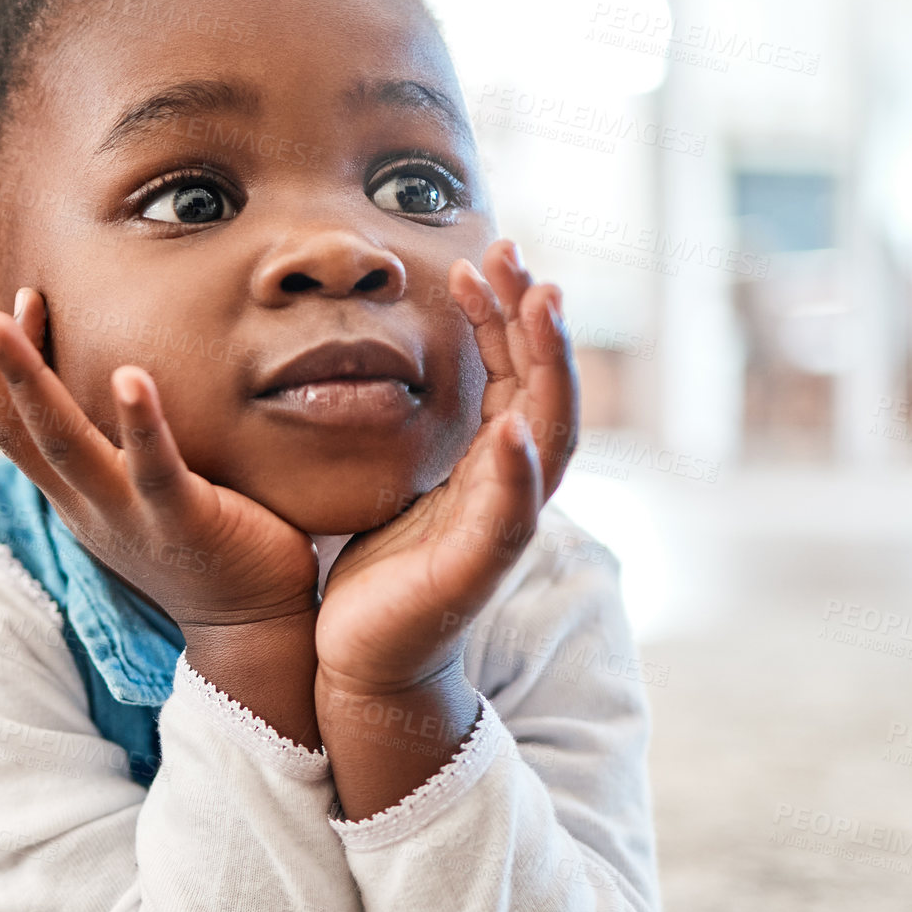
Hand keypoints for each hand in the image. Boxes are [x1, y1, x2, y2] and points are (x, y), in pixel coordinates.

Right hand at [0, 284, 319, 634]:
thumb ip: (123, 444)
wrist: (254, 627)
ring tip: (9, 313)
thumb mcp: (146, 492)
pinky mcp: (186, 522)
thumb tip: (118, 375)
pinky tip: (129, 375)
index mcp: (78, 495)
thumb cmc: (212, 545)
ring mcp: (133, 515)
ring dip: (32, 377)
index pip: (16, 425)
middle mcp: (91, 505)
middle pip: (21, 427)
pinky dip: (140, 422)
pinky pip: (156, 469)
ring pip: (67, 442)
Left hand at [314, 240, 578, 699]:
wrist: (363, 658)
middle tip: (514, 253)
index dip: (505, 316)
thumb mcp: (402, 484)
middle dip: (534, 320)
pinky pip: (510, 516)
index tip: (483, 258)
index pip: (514, 376)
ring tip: (539, 306)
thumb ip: (424, 438)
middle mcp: (509, 489)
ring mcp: (501, 528)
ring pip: (548, 438)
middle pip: (545, 391)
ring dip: (549, 370)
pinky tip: (513, 429)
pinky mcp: (477, 571)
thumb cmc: (380, 573)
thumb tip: (406, 372)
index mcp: (490, 465)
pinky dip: (517, 472)